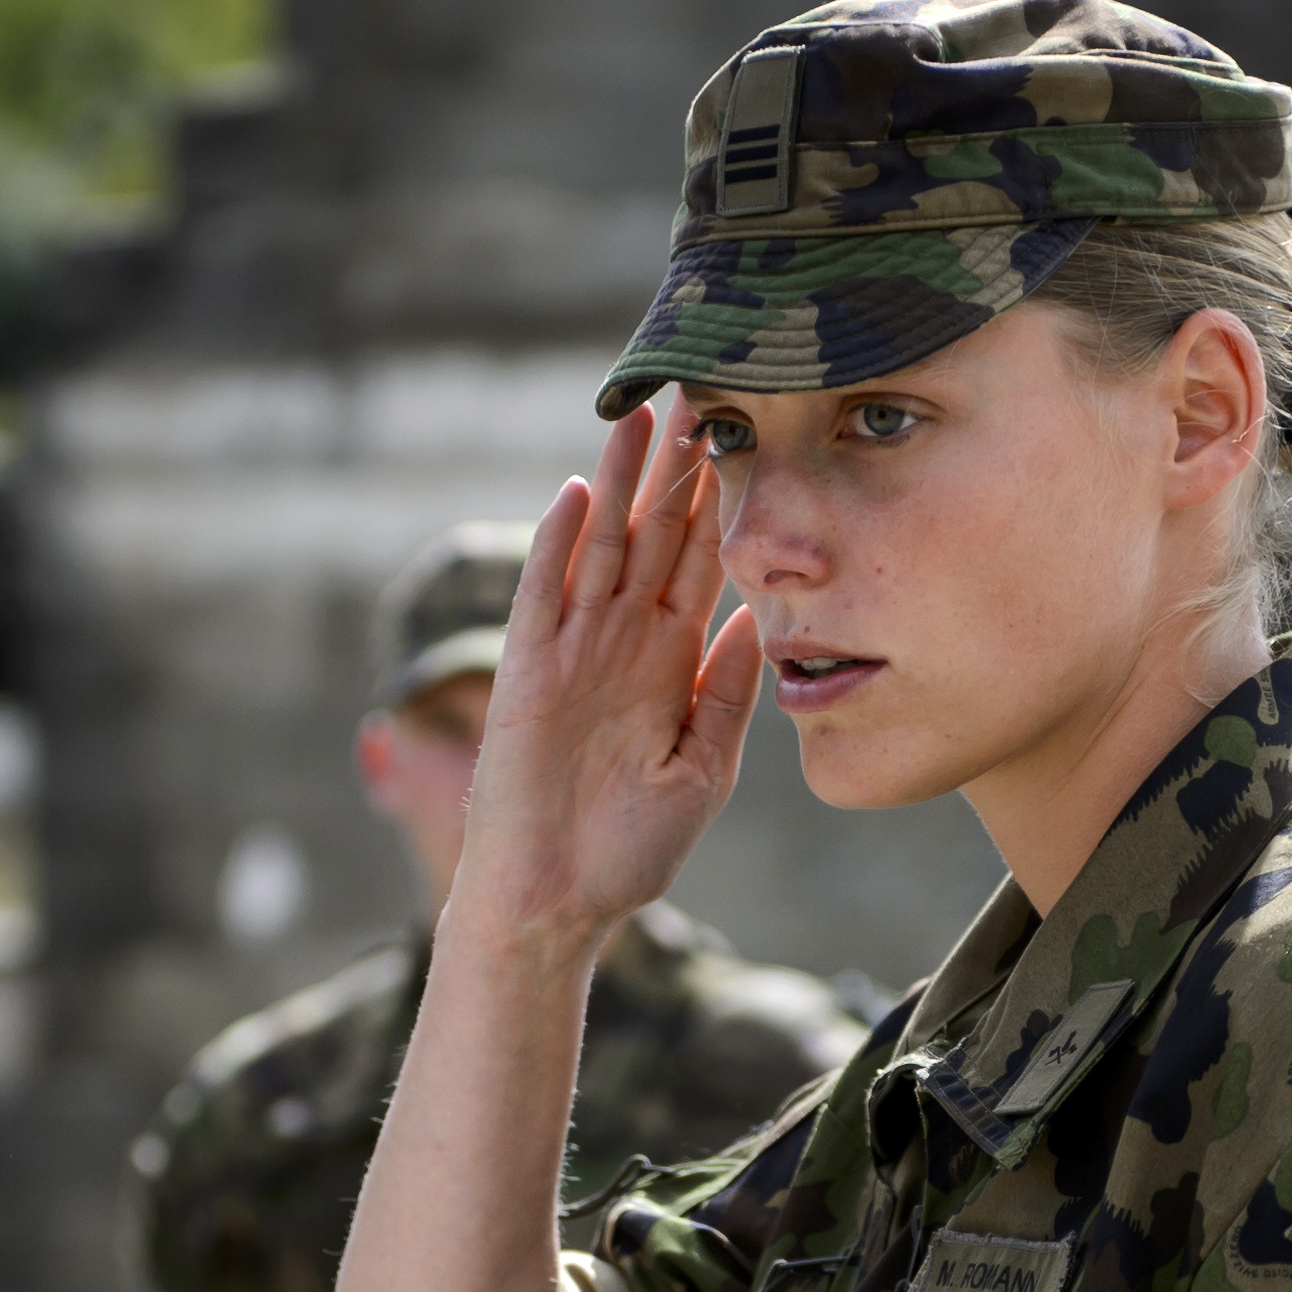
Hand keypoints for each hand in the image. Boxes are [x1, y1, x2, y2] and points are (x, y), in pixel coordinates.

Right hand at [448, 405, 763, 950]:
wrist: (559, 902)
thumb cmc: (629, 847)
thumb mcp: (705, 767)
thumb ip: (728, 693)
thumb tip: (763, 618)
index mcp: (670, 660)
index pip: (700, 562)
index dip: (721, 501)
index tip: (745, 436)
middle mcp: (622, 641)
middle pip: (653, 535)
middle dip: (675, 467)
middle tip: (699, 389)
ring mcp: (572, 650)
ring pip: (600, 546)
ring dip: (620, 483)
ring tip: (640, 414)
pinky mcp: (529, 671)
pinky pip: (545, 595)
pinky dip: (561, 545)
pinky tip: (581, 494)